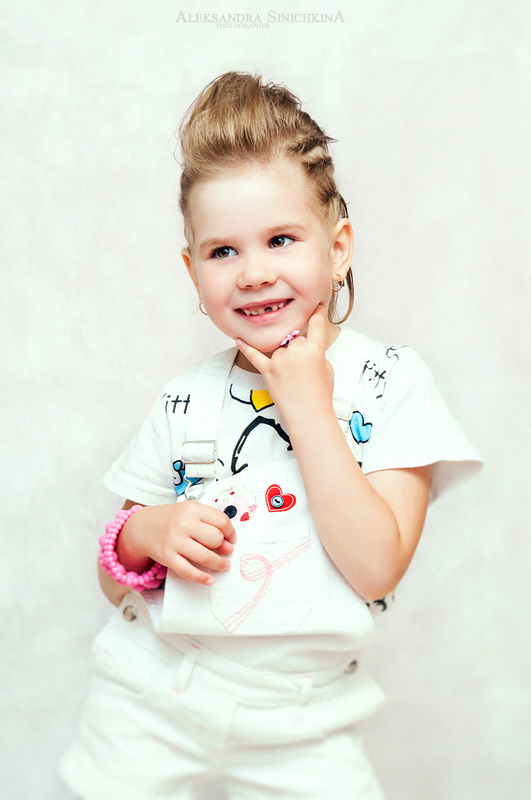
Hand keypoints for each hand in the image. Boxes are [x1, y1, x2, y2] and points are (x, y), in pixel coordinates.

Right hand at [118, 502, 236, 585]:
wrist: (142, 526)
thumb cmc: (171, 519)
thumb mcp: (189, 511)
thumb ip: (208, 521)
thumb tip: (229, 542)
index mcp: (192, 509)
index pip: (221, 521)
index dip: (230, 532)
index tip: (232, 538)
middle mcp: (183, 523)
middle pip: (215, 538)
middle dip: (225, 548)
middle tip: (227, 552)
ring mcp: (174, 541)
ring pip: (205, 556)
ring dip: (219, 564)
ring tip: (224, 566)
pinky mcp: (167, 557)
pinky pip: (188, 571)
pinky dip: (202, 578)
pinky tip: (209, 580)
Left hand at [236, 305, 334, 425]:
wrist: (308, 414)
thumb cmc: (321, 393)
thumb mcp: (327, 368)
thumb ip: (315, 352)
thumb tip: (304, 347)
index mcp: (315, 348)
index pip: (316, 325)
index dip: (316, 314)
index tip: (315, 306)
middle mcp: (296, 350)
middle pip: (295, 339)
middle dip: (298, 351)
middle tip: (303, 371)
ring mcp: (280, 360)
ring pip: (280, 350)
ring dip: (285, 360)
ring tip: (292, 379)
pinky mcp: (267, 371)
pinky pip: (255, 356)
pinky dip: (246, 348)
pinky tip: (238, 339)